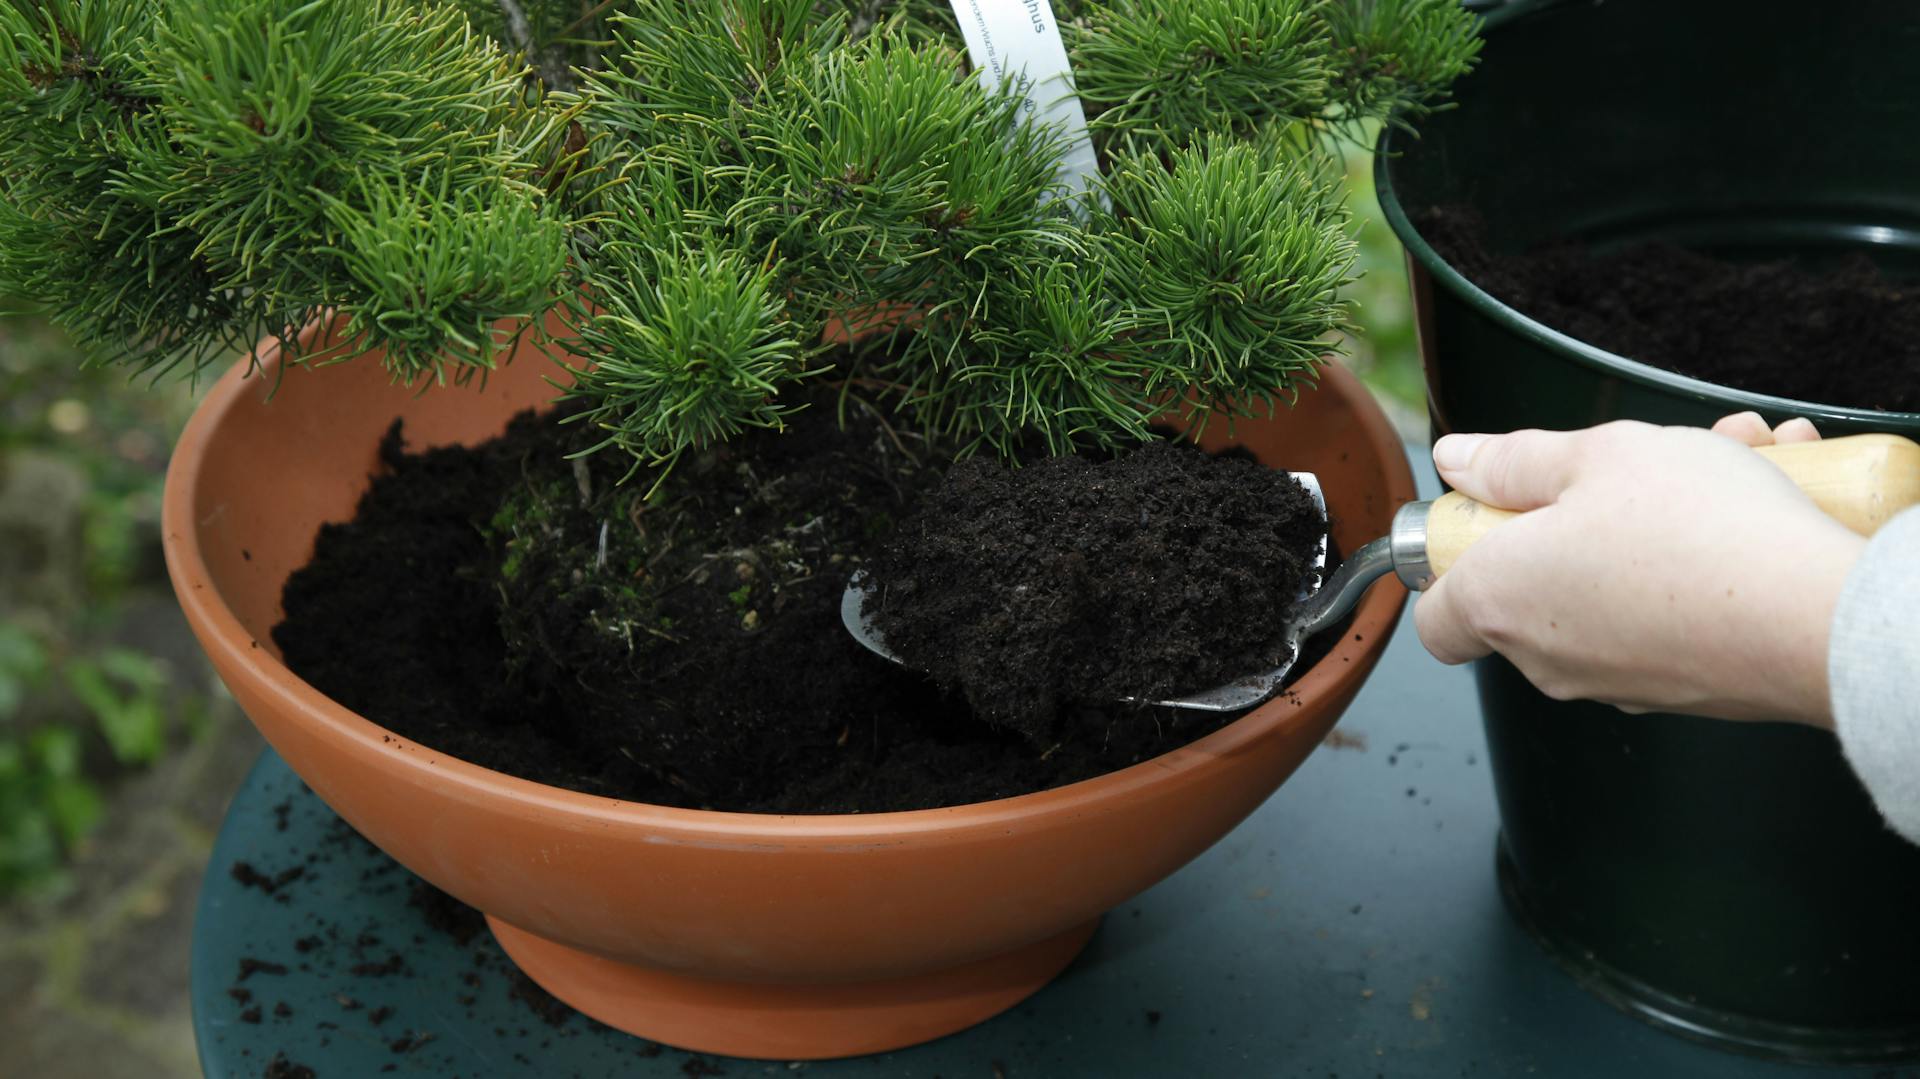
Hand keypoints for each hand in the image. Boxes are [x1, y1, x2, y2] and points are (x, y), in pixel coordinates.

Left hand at [1413, 413, 1864, 725]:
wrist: (1816, 622)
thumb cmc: (1700, 533)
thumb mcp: (1599, 455)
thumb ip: (1517, 458)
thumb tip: (1458, 460)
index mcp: (1500, 600)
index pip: (1435, 616)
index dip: (1451, 564)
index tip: (1489, 520)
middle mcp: (1546, 657)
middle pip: (1529, 589)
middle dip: (1575, 519)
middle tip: (1627, 469)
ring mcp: (1614, 683)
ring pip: (1612, 590)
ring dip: (1654, 524)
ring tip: (1725, 461)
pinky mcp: (1678, 692)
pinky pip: (1670, 615)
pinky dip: (1700, 562)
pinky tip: (1762, 501)